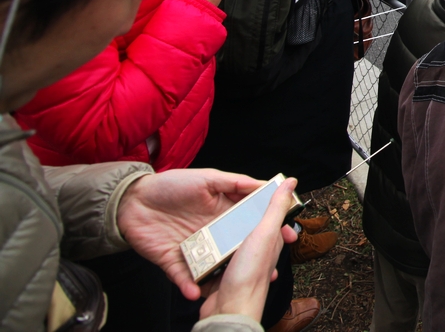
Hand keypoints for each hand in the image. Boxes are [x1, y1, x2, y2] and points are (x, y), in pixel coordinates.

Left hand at [116, 169, 293, 301]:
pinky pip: (184, 278)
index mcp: (223, 212)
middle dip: (254, 262)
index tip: (288, 235)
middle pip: (238, 250)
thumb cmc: (170, 185)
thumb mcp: (207, 178)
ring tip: (236, 288)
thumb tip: (264, 184)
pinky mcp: (173, 262)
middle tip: (270, 270)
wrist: (131, 200)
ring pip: (215, 268)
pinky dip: (190, 286)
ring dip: (224, 279)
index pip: (251, 222)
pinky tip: (195, 291)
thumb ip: (234, 183)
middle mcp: (213, 233)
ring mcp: (194, 249)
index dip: (270, 228)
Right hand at [199, 179, 300, 320]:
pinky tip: (195, 249)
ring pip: (223, 246)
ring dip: (214, 238)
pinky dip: (204, 257)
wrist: (228, 311)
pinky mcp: (219, 277)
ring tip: (200, 223)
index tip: (248, 190)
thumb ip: (276, 208)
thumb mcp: (265, 234)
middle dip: (231, 219)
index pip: (267, 216)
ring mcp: (236, 266)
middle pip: (241, 229)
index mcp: (269, 241)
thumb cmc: (250, 275)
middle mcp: (255, 253)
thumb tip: (292, 182)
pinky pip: (210, 263)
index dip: (260, 203)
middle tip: (214, 203)